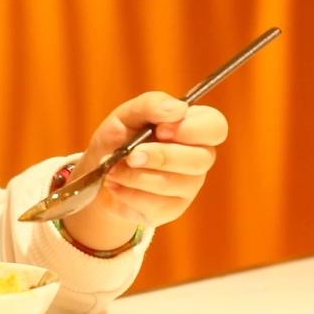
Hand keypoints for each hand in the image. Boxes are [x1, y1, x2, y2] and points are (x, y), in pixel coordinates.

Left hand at [64, 91, 228, 248]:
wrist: (98, 171)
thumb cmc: (119, 137)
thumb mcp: (127, 114)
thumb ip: (151, 104)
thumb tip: (178, 108)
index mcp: (194, 128)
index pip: (215, 127)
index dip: (191, 129)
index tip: (161, 130)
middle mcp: (199, 157)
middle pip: (200, 159)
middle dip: (160, 157)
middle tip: (130, 155)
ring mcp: (189, 186)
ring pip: (173, 184)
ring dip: (135, 176)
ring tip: (112, 170)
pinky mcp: (172, 209)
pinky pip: (155, 205)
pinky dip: (127, 193)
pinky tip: (115, 185)